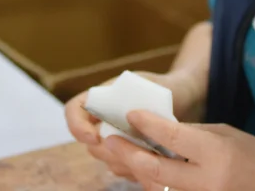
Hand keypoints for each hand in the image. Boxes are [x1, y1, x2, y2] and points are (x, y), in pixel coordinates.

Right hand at [65, 71, 206, 180]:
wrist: (180, 97)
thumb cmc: (162, 87)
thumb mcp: (149, 85)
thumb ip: (136, 100)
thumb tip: (128, 118)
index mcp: (100, 97)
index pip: (74, 110)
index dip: (77, 127)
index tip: (95, 137)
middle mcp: (101, 120)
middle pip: (91, 143)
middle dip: (108, 150)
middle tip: (133, 149)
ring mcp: (112, 138)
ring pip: (107, 159)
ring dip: (124, 161)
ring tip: (149, 154)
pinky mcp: (126, 154)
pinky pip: (122, 169)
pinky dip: (135, 170)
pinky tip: (153, 163)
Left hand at [103, 110, 254, 190]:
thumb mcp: (225, 134)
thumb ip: (191, 134)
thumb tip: (157, 128)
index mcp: (215, 154)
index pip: (173, 136)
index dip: (148, 123)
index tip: (131, 112)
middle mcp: (205, 181)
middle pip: (155, 169)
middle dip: (128, 152)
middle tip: (109, 138)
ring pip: (155, 186)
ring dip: (133, 169)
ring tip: (116, 151)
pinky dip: (149, 182)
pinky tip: (137, 169)